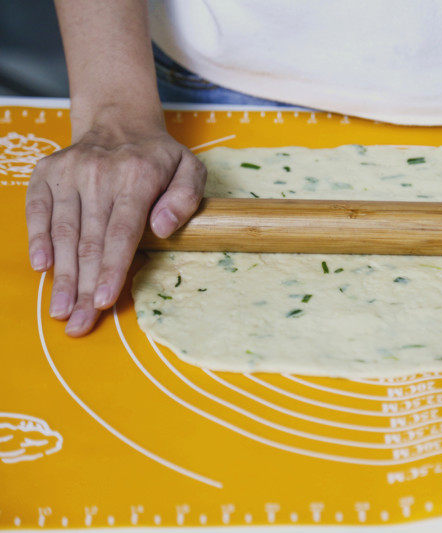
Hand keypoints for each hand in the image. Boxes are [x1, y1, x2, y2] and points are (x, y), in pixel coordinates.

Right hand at [26, 115, 205, 336]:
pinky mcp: (46, 173)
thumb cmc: (160, 157)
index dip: (110, 269)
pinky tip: (42, 268)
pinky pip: (38, 210)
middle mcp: (98, 173)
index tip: (102, 302)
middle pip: (89, 240)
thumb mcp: (190, 169)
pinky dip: (38, 239)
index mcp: (137, 176)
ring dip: (61, 275)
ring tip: (60, 310)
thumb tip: (162, 228)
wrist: (120, 121)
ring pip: (63, 231)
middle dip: (82, 287)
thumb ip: (186, 198)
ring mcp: (68, 172)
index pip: (121, 231)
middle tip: (78, 324)